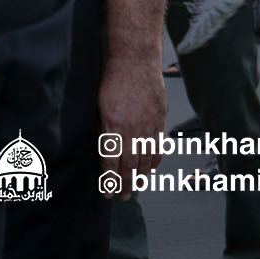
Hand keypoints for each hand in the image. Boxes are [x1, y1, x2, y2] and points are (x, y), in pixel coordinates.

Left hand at [99, 53, 165, 197]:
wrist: (135, 61)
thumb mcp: (100, 108)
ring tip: (135, 188)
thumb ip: (104, 131)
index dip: (109, 182)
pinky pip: (158, 148)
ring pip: (145, 161)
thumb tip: (105, 153)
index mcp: (113, 128)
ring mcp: (148, 127)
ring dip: (140, 178)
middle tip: (122, 197)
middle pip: (129, 167)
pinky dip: (154, 162)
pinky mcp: (160, 121)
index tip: (106, 193)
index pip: (111, 164)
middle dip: (125, 185)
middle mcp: (132, 131)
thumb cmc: (114, 80)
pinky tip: (149, 170)